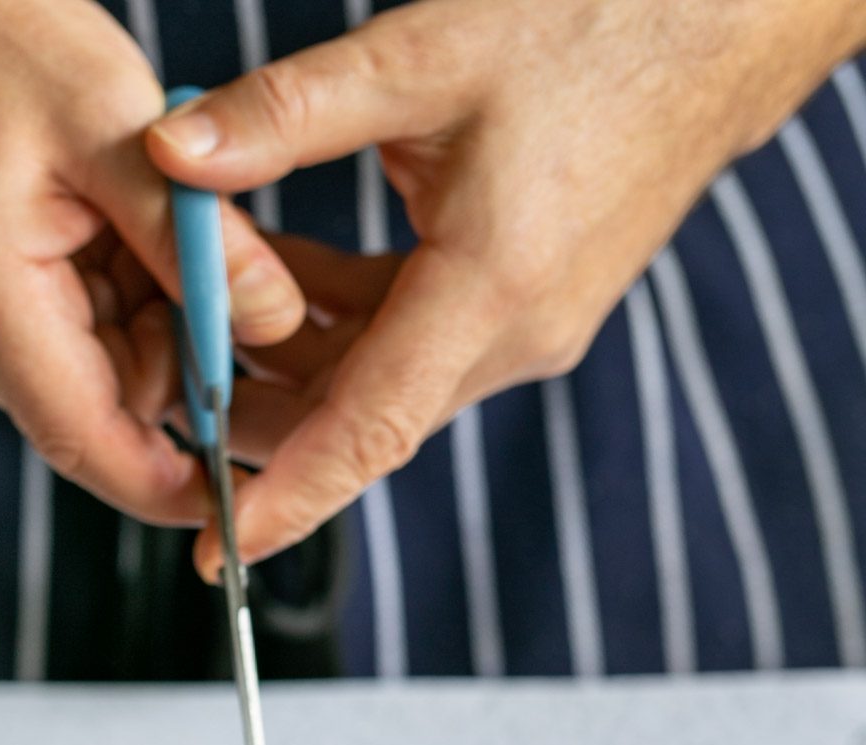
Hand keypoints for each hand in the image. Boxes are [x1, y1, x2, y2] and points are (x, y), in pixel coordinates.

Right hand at [0, 0, 305, 520]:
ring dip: (138, 318)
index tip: (240, 497)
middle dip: (172, 355)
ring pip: (85, 373)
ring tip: (130, 222)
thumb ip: (197, 237)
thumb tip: (274, 323)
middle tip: (201, 265)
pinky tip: (101, 231)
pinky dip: (104, 302)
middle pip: (96, 404)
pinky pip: (57, 341)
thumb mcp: (113, 123)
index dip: (168, 484)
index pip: (83, 437)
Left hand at [148, 0, 865, 575]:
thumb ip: (289, 112)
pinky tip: (284, 278)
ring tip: (204, 314)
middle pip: (360, 417)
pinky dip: (343, 324)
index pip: (370, 432)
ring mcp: (524, 328)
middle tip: (167, 382)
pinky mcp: (523, 306)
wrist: (719, 25)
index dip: (289, 499)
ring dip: (296, 360)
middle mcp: (514, 334)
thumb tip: (171, 153)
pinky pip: (413, 345)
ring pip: (381, 382)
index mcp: (491, 289)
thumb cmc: (594, 23)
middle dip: (260, 412)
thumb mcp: (424, 53)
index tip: (223, 551)